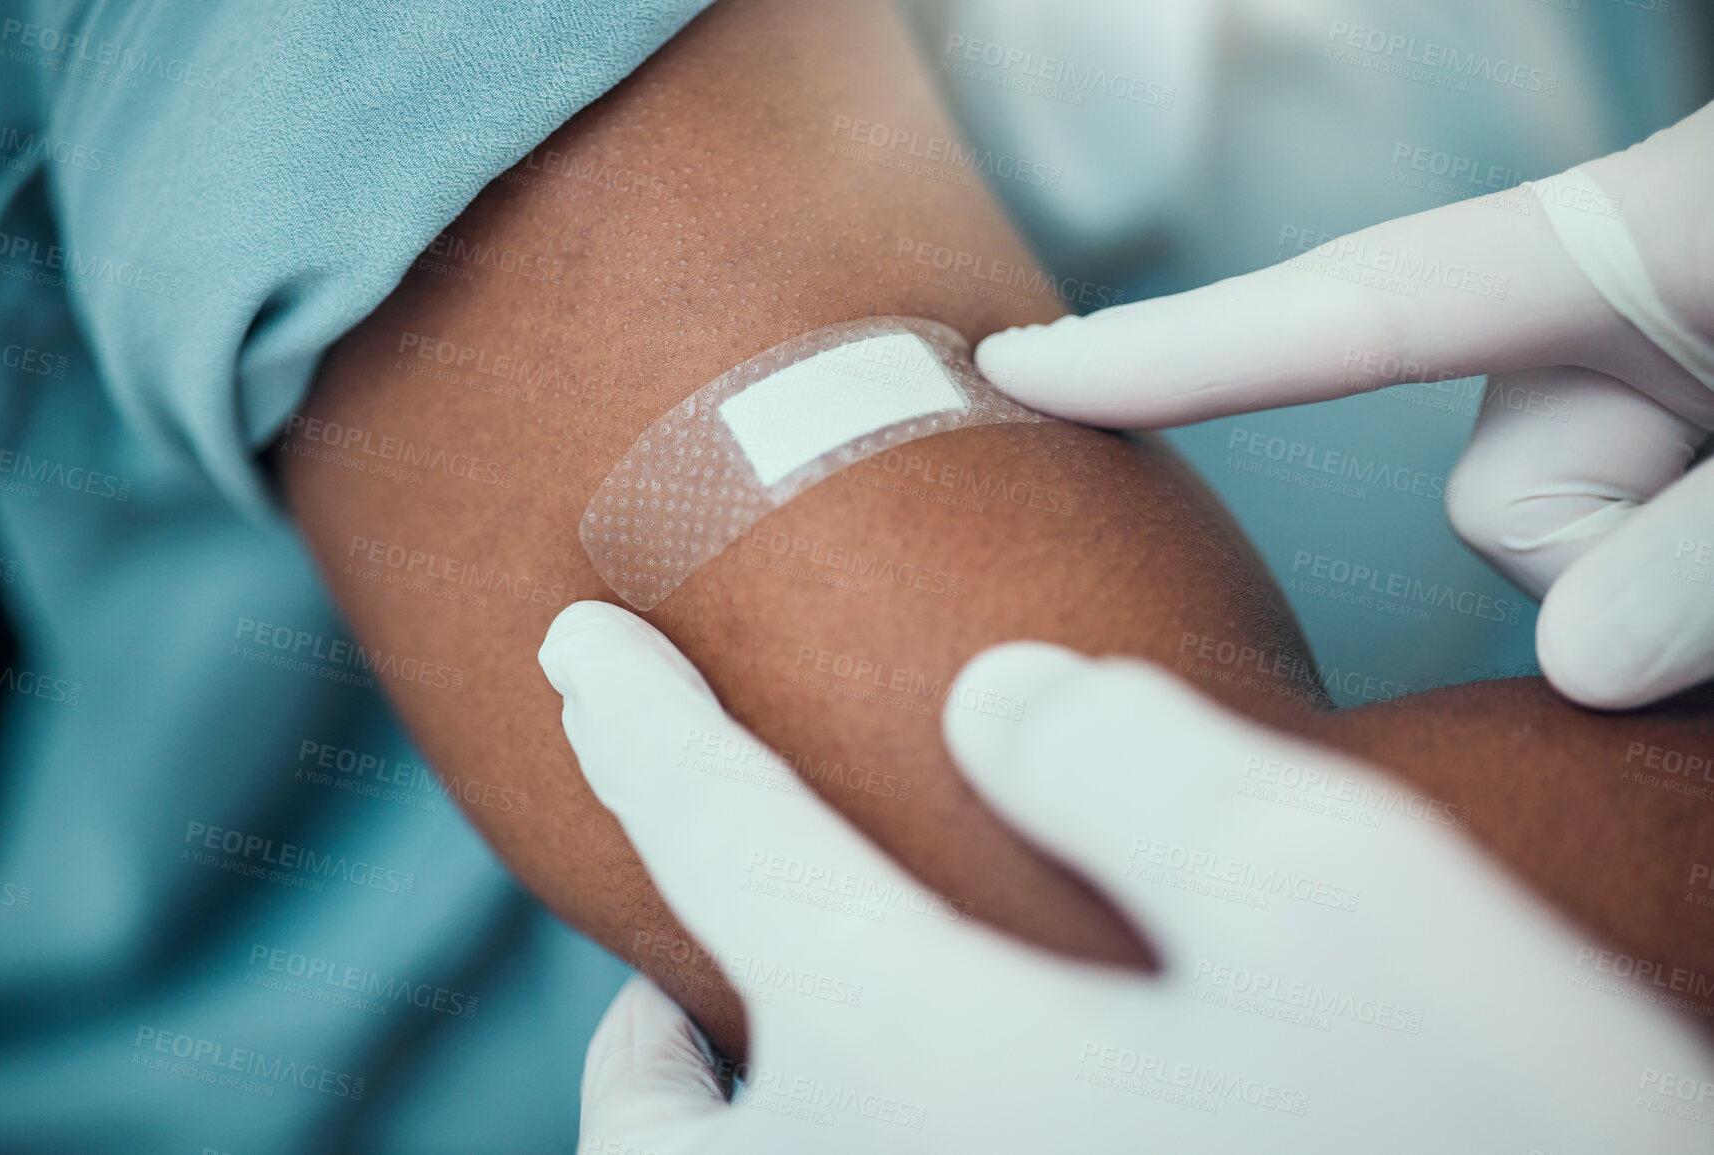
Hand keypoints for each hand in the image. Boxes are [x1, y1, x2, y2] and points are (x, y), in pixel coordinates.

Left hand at [540, 601, 1711, 1152]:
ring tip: (755, 1084)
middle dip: (633, 1019)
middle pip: (642, 1119)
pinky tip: (909, 1149)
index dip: (640, 722)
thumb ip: (1132, 765)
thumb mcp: (1338, 896)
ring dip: (693, 1141)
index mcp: (914, 1064)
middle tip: (663, 973)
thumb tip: (996, 702)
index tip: (580, 643)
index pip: (718, 841)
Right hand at [975, 102, 1713, 710]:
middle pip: (1487, 486)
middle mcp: (1598, 289)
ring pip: (1536, 529)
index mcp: (1641, 232)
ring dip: (1636, 567)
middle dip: (1590, 552)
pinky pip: (1588, 542)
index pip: (1357, 307)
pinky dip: (1653, 567)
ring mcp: (1625, 355)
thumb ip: (1696, 552)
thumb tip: (1580, 665)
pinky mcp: (1646, 417)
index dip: (1174, 349)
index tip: (1017, 369)